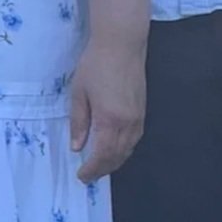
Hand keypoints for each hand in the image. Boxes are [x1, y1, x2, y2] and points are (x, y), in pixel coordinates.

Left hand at [70, 31, 145, 183]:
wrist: (122, 44)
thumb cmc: (95, 65)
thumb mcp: (79, 93)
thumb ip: (79, 122)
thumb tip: (78, 147)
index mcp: (109, 120)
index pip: (102, 155)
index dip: (92, 169)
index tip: (81, 176)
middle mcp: (128, 123)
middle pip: (117, 156)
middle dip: (102, 170)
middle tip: (88, 176)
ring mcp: (138, 117)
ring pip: (128, 150)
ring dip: (114, 162)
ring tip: (100, 167)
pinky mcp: (142, 111)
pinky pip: (135, 139)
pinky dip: (124, 150)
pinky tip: (115, 150)